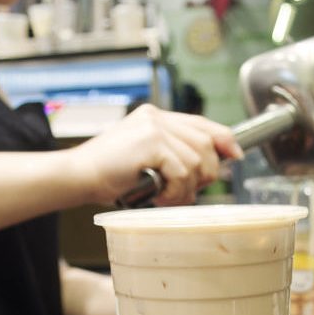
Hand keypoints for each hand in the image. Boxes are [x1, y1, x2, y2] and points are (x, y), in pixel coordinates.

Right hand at [70, 104, 243, 206]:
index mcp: (155, 118)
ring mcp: (155, 128)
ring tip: (165, 196)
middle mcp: (157, 118)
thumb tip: (205, 173)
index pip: (201, 124)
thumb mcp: (144, 162)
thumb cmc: (107, 175)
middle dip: (204, 174)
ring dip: (185, 188)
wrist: (78, 176)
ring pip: (197, 161)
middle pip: (206, 144)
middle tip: (185, 192)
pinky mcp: (151, 143)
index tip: (235, 156)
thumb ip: (171, 159)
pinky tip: (157, 195)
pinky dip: (174, 190)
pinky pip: (182, 171)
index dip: (224, 140)